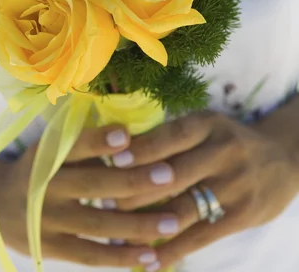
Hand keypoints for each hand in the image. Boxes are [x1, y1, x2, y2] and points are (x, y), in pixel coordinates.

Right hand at [0, 124, 179, 268]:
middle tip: (169, 175)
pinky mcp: (51, 247)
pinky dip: (121, 256)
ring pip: (98, 224)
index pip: (74, 145)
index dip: (99, 141)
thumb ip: (84, 144)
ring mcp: (47, 221)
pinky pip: (90, 255)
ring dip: (138, 225)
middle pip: (94, 185)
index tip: (127, 134)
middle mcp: (46, 186)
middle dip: (133, 181)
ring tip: (173, 222)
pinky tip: (151, 255)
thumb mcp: (50, 147)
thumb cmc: (38, 166)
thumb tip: (132, 134)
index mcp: (47, 155)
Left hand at [110, 110, 298, 268]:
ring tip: (116, 234)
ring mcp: (234, 184)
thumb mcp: (207, 127)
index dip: (142, 148)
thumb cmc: (228, 141)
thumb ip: (172, 137)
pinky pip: (200, 236)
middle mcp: (223, 151)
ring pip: (183, 209)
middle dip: (134, 190)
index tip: (112, 159)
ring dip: (146, 224)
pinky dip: (172, 250)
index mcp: (209, 124)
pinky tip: (149, 261)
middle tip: (102, 200)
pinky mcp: (241, 215)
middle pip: (173, 174)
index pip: (171, 136)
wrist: (282, 159)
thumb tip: (118, 150)